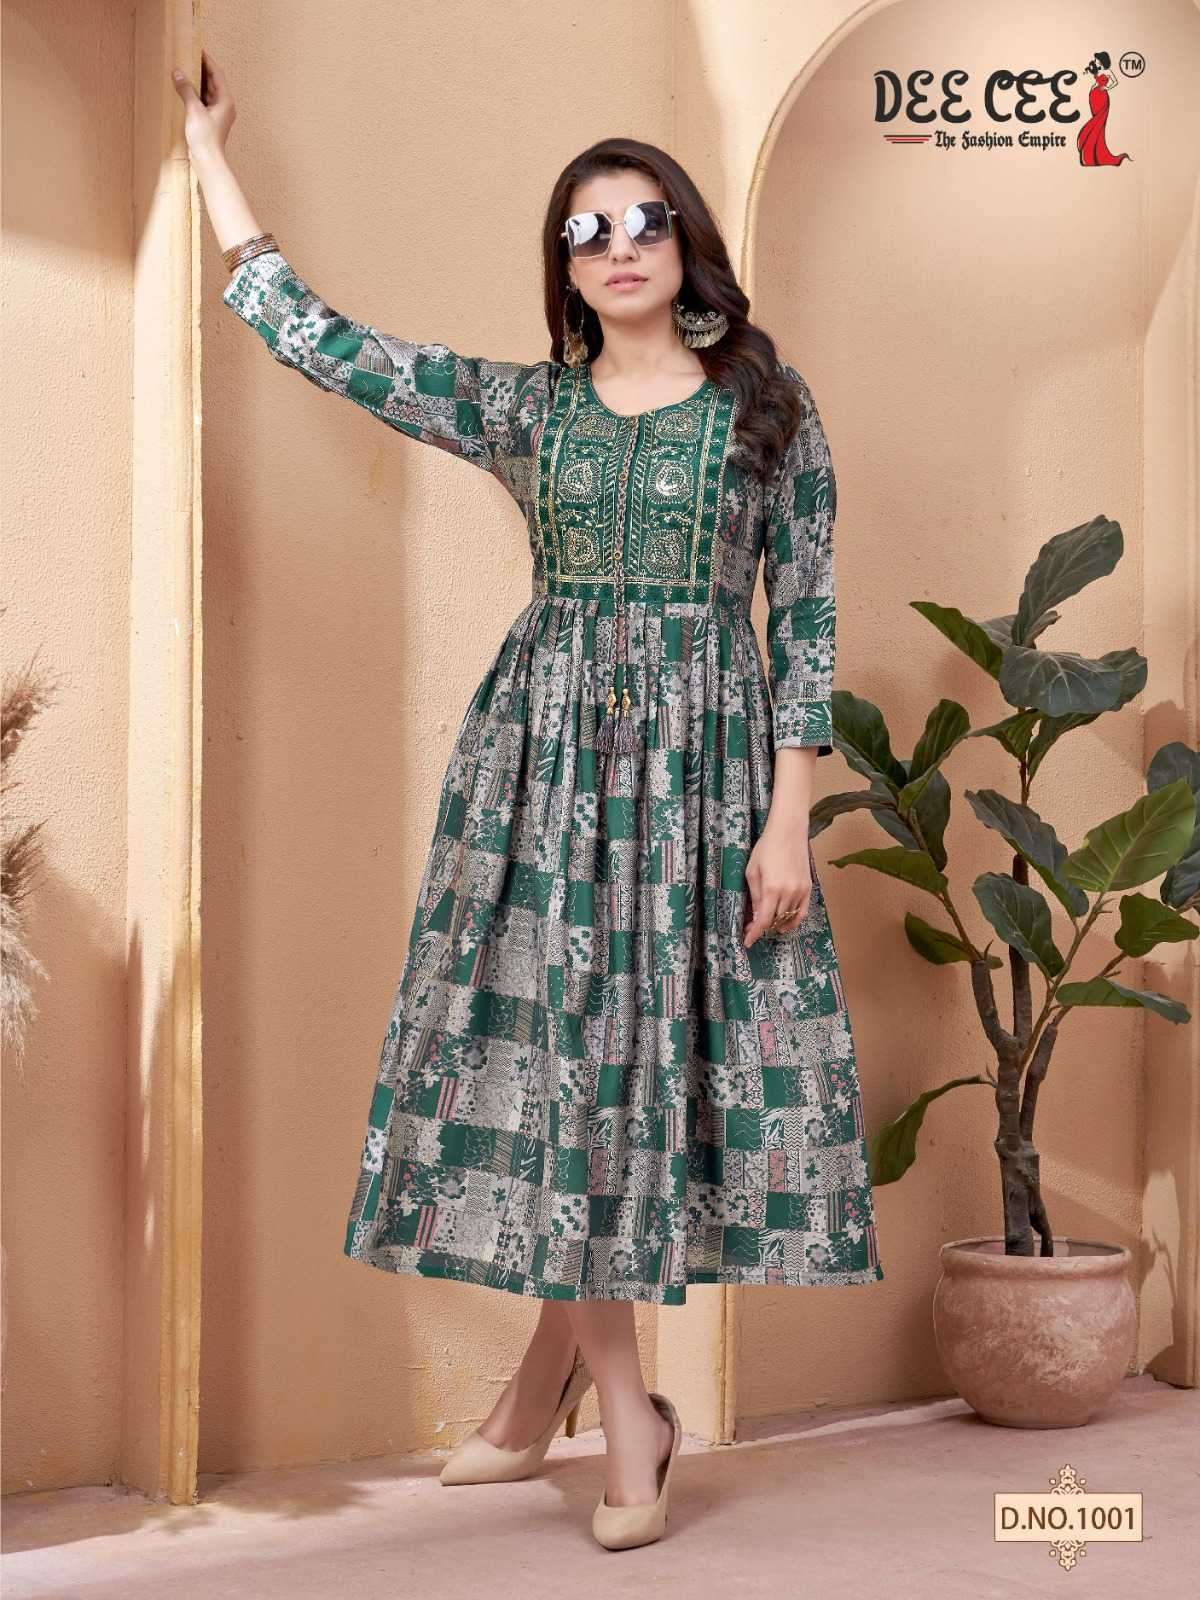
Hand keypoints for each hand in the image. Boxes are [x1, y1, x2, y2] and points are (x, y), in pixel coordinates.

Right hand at [171, 49, 234, 162]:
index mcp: (225, 100)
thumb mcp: (194, 109)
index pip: (217, 74)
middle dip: (201, 70)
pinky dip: (195, 94)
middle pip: (213, 82)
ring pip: (208, 92)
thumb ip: (186, 89)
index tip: (198, 49)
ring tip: (185, 70)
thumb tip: (177, 73)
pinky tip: (185, 90)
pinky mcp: (211, 122)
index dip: (207, 61)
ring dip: (197, 82)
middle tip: (189, 57)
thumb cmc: (205, 137)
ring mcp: (218, 114)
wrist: (208, 161)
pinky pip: (203, 102)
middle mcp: (224, 106)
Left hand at [743, 821, 811, 946]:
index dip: (755, 933)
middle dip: (762, 928)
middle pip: (775, 921)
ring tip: (766, 924)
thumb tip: (754, 916)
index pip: (763, 920)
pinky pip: (802, 912)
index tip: (748, 942)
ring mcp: (801, 891)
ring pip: (788, 918)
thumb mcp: (753, 871)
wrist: (789, 831)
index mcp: (772, 888)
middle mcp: (789, 893)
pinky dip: (793, 921)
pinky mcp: (808, 888)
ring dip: (776, 924)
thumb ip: (755, 895)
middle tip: (751, 928)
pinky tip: (785, 924)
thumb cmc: (766, 848)